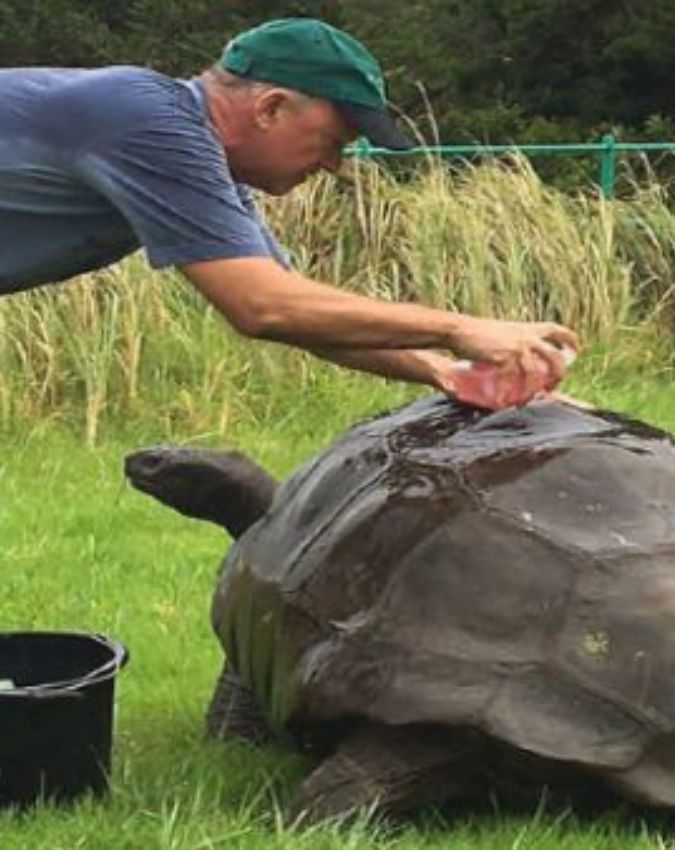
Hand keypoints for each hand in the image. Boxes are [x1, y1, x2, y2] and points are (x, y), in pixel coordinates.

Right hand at [450, 316, 578, 390]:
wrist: (459, 330)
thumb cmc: (476, 333)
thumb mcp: (502, 332)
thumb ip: (514, 342)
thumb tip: (519, 355)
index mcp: (527, 329)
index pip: (557, 330)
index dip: (570, 341)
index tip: (575, 352)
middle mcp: (526, 336)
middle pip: (555, 358)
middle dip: (557, 376)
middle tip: (551, 388)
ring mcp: (517, 347)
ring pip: (535, 373)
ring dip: (532, 390)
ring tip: (524, 401)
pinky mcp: (504, 357)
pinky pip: (512, 380)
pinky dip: (507, 393)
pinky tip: (503, 401)